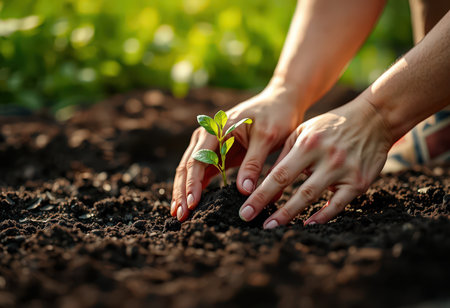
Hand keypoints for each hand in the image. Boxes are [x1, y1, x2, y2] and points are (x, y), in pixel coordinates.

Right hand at [171, 86, 304, 220]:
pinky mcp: (218, 154)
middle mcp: (207, 136)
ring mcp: (210, 145)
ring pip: (190, 171)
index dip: (193, 183)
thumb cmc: (275, 116)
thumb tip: (243, 192)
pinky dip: (196, 188)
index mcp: (216, 129)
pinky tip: (191, 204)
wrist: (281, 102)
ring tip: (179, 214)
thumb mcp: (267, 138)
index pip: (198, 159)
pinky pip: (202, 172)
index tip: (192, 204)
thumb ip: (253, 163)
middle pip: (187, 166)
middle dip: (182, 192)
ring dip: (184, 192)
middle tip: (179, 216)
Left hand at [238, 97, 392, 227]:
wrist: (373, 119)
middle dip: (275, 210)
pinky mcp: (360, 181)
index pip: (279, 174)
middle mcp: (325, 157)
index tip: (246, 210)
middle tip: (257, 224)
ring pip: (314, 197)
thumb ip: (284, 156)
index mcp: (308, 144)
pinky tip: (308, 223)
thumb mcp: (303, 132)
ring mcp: (344, 170)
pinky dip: (323, 216)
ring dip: (293, 214)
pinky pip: (339, 204)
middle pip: (296, 190)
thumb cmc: (331, 126)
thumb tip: (266, 183)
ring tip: (275, 226)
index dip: (261, 195)